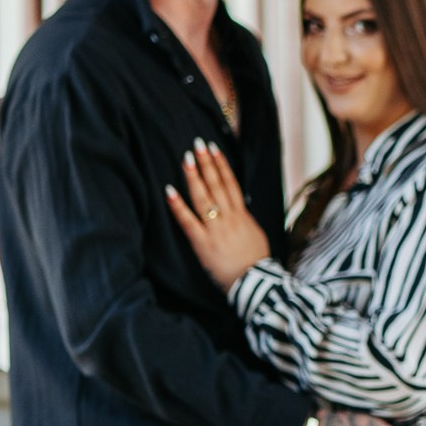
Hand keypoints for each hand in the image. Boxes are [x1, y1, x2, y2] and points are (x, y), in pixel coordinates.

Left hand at [166, 137, 270, 285]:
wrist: (256, 282)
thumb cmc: (257, 262)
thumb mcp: (256, 235)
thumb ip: (246, 220)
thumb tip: (240, 208)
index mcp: (243, 215)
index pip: (231, 184)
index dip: (222, 165)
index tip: (214, 148)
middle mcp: (230, 217)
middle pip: (217, 184)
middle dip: (207, 163)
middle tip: (197, 143)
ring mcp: (216, 229)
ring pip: (204, 197)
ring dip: (194, 176)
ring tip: (186, 158)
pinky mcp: (203, 243)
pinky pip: (188, 221)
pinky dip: (178, 205)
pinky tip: (169, 191)